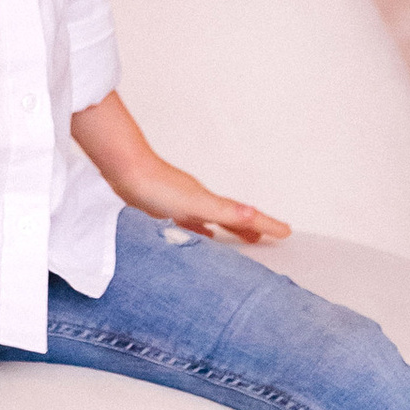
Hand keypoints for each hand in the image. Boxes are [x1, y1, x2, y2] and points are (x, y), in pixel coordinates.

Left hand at [70, 91, 289, 243]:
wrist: (123, 169)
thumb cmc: (155, 186)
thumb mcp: (195, 203)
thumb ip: (223, 211)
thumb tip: (253, 215)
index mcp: (209, 204)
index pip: (244, 216)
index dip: (266, 225)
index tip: (286, 231)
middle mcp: (197, 203)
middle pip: (229, 217)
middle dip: (247, 228)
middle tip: (264, 238)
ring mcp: (179, 205)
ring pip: (209, 220)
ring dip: (224, 231)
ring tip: (234, 240)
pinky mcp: (160, 208)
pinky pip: (187, 223)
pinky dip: (197, 231)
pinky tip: (189, 235)